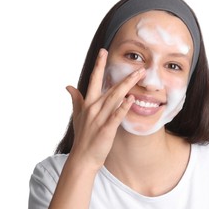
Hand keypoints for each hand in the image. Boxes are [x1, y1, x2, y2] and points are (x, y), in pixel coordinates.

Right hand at [65, 49, 144, 170]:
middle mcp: (94, 108)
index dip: (99, 65)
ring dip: (127, 87)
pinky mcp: (106, 129)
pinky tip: (131, 99)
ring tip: (139, 77)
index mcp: (88, 103)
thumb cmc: (82, 135)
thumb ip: (75, 99)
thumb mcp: (77, 115)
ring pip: (115, 98)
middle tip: (140, 67)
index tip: (103, 51)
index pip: (94, 80)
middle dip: (125, 77)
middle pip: (110, 88)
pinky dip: (123, 108)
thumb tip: (68, 86)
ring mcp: (100, 118)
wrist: (82, 157)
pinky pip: (116, 116)